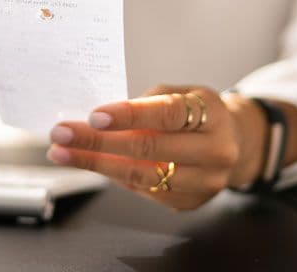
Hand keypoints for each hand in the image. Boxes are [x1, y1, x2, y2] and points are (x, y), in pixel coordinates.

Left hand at [44, 85, 267, 210]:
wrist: (235, 142)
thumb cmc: (198, 111)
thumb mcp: (181, 93)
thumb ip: (146, 103)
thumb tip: (98, 118)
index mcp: (212, 114)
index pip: (167, 114)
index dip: (129, 115)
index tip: (94, 115)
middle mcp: (214, 150)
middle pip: (149, 150)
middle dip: (98, 142)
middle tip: (62, 134)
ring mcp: (205, 181)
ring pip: (142, 176)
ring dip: (96, 164)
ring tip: (63, 153)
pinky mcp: (191, 203)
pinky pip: (144, 191)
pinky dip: (114, 175)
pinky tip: (91, 163)